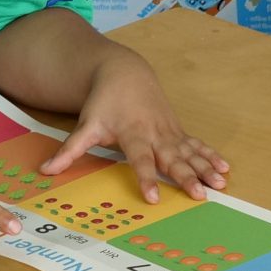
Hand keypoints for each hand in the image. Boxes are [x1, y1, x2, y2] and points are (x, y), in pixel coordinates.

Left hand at [40, 48, 226, 202]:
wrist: (125, 72)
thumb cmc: (104, 101)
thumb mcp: (86, 124)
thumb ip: (70, 149)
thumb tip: (46, 170)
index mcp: (133, 133)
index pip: (140, 159)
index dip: (146, 178)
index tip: (154, 197)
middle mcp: (155, 133)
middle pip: (173, 158)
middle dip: (187, 177)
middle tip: (200, 195)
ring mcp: (170, 131)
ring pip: (190, 152)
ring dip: (206, 168)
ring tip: (221, 184)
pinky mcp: (177, 130)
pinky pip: (197, 145)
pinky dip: (211, 156)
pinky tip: (225, 168)